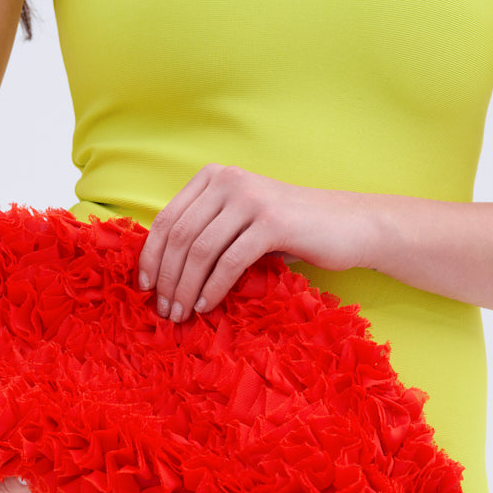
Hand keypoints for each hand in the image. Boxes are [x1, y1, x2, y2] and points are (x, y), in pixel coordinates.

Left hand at [136, 163, 376, 322]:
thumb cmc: (290, 232)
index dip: (151, 256)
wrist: (348, 225)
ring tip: (180, 314)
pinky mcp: (272, 222)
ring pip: (200, 250)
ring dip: (185, 288)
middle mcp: (229, 181)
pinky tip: (206, 306)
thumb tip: (161, 273)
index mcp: (214, 178)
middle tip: (163, 310)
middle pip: (180, 236)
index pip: (167, 219)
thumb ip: (206, 234)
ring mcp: (251, 198)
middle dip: (167, 278)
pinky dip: (212, 288)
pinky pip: (229, 262)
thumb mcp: (239, 224)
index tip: (144, 287)